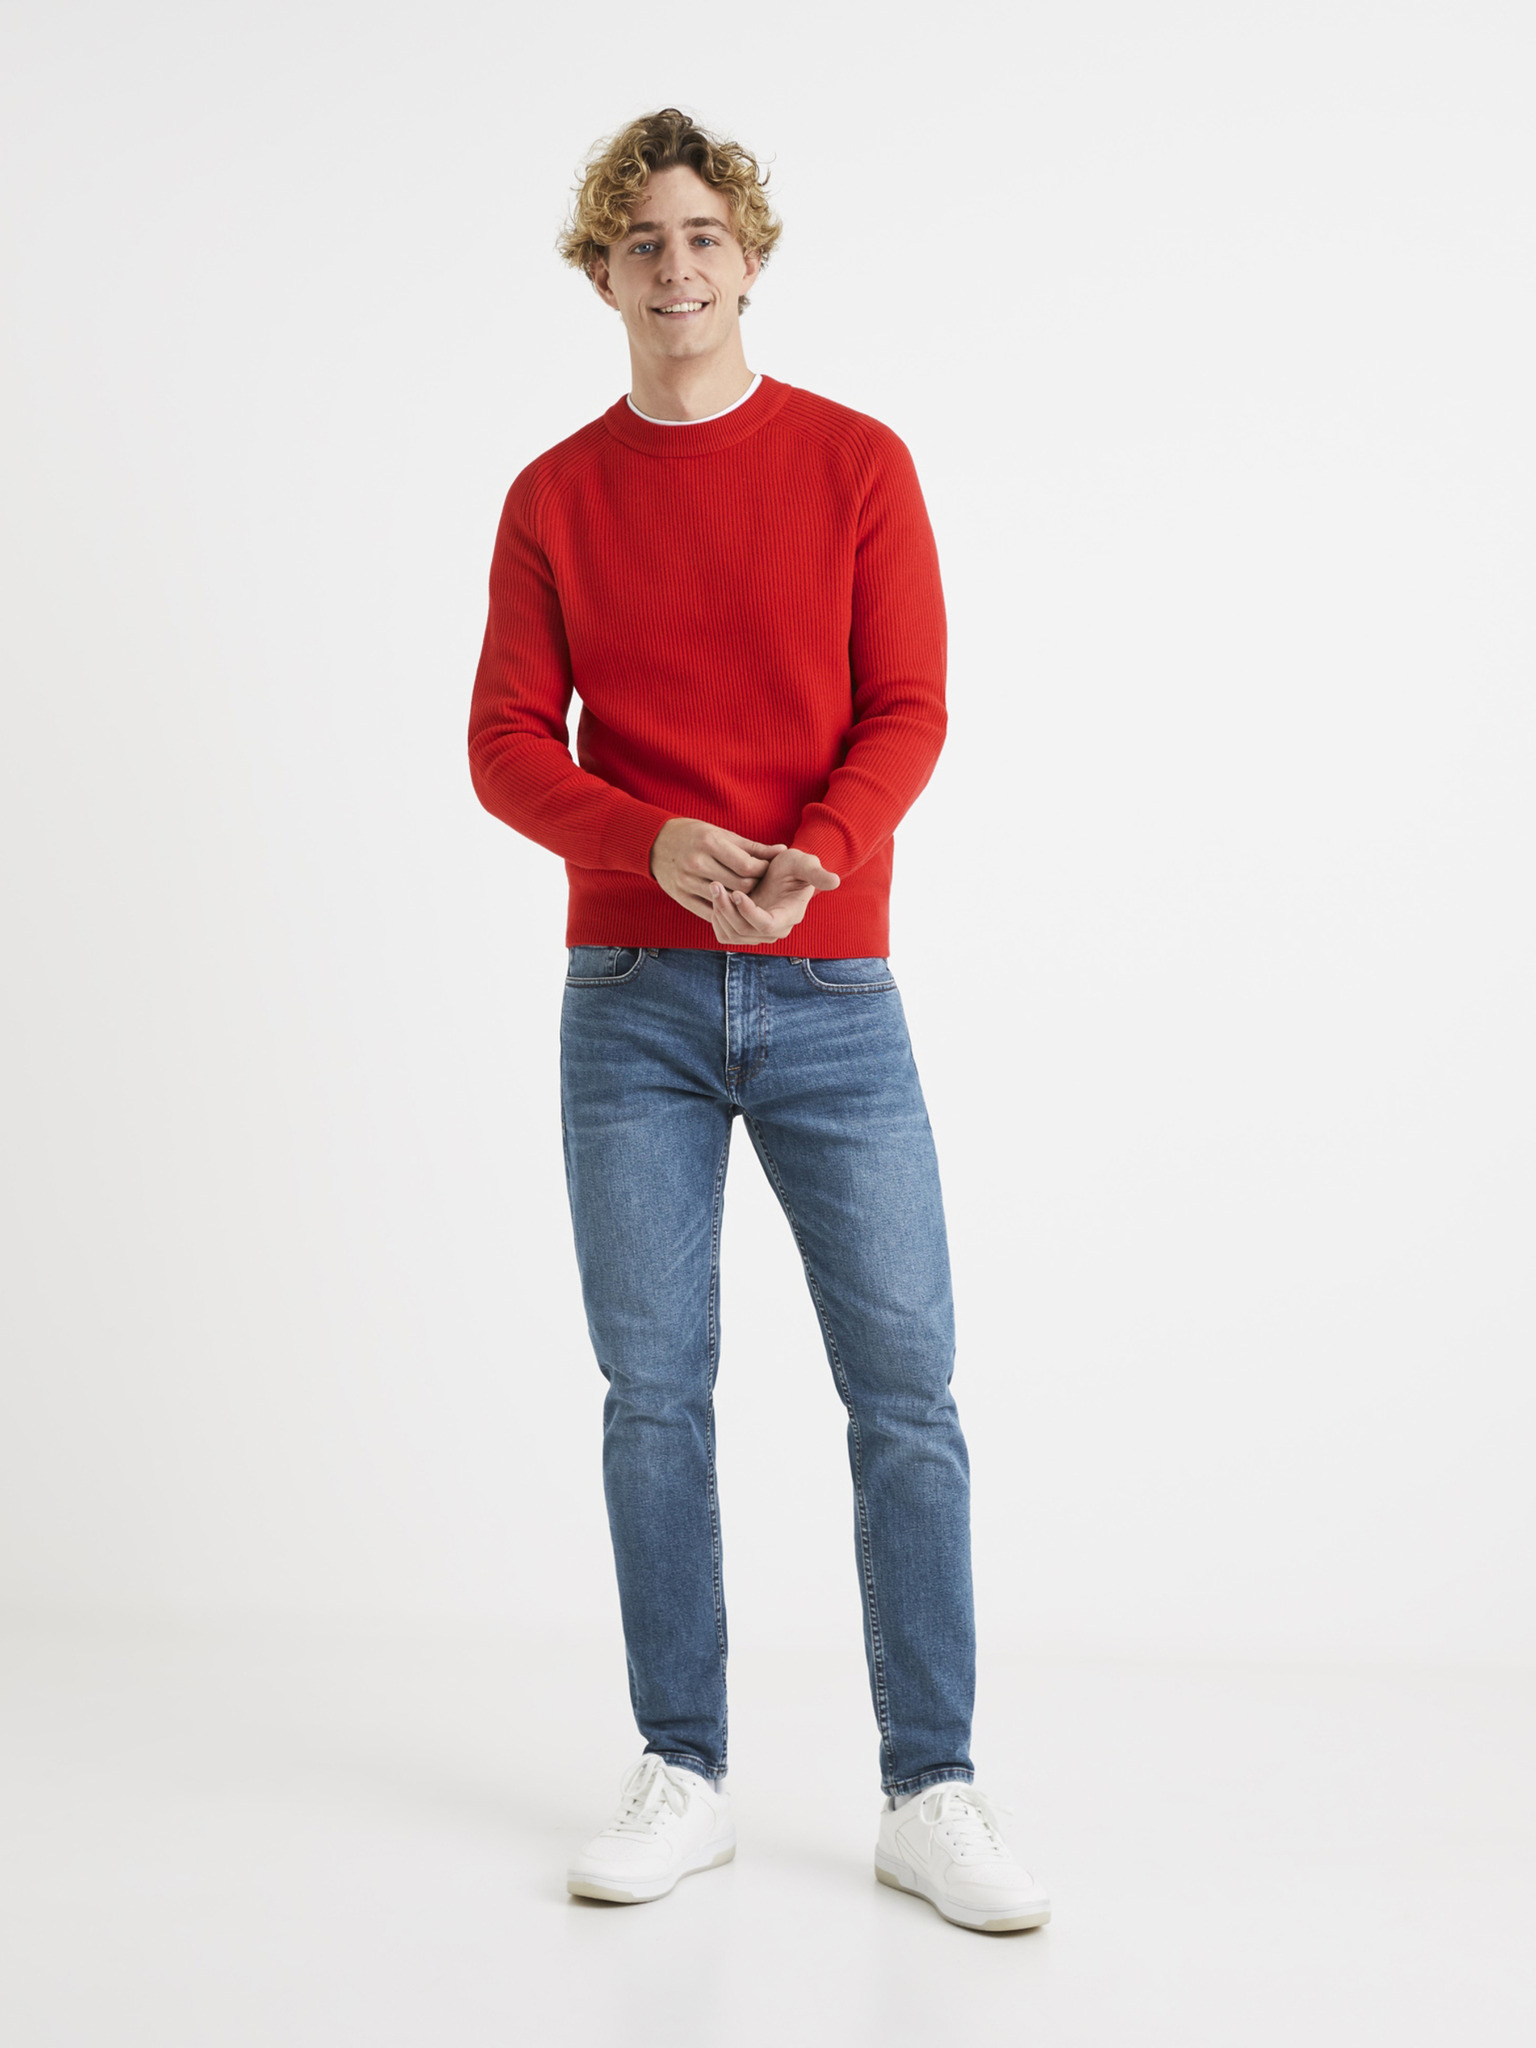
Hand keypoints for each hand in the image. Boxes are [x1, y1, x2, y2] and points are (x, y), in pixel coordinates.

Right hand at [649, 817, 787, 919]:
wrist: (655, 843)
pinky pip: (709, 911)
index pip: (747, 866)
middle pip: (740, 885)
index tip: (766, 870)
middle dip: (755, 886)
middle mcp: (697, 863)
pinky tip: (731, 904)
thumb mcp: (721, 834)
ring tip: (746, 893)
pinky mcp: (681, 897)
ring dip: (740, 900)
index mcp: (709, 843)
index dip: (763, 871)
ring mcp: (687, 882)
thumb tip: (782, 850)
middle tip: (759, 883)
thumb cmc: (694, 835)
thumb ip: (752, 847)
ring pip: (726, 900)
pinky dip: (723, 910)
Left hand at [706, 848, 839, 945]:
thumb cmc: (794, 866)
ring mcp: (757, 933)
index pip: (767, 926)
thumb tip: (835, 881)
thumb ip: (817, 874)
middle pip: (745, 932)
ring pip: (732, 935)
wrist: (781, 871)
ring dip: (719, 913)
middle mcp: (774, 930)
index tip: (736, 892)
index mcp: (789, 916)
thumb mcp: (806, 864)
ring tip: (714, 887)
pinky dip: (716, 919)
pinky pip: (725, 934)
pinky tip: (715, 898)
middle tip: (716, 884)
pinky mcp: (744, 930)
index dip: (749, 913)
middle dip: (727, 910)